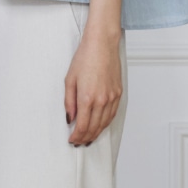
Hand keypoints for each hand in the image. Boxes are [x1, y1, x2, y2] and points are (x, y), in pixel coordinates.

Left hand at [64, 26, 122, 145]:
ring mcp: (112, 97)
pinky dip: (105, 123)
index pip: (82, 126)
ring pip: (104, 123)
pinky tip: (100, 126)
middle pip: (94, 128)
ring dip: (96, 133)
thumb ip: (69, 102)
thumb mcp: (70, 80)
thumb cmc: (85, 58)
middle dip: (85, 138)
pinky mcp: (118, 93)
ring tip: (88, 138)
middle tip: (79, 142)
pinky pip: (112, 114)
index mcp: (87, 97)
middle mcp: (101, 100)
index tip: (72, 140)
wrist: (102, 44)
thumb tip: (70, 118)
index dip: (77, 136)